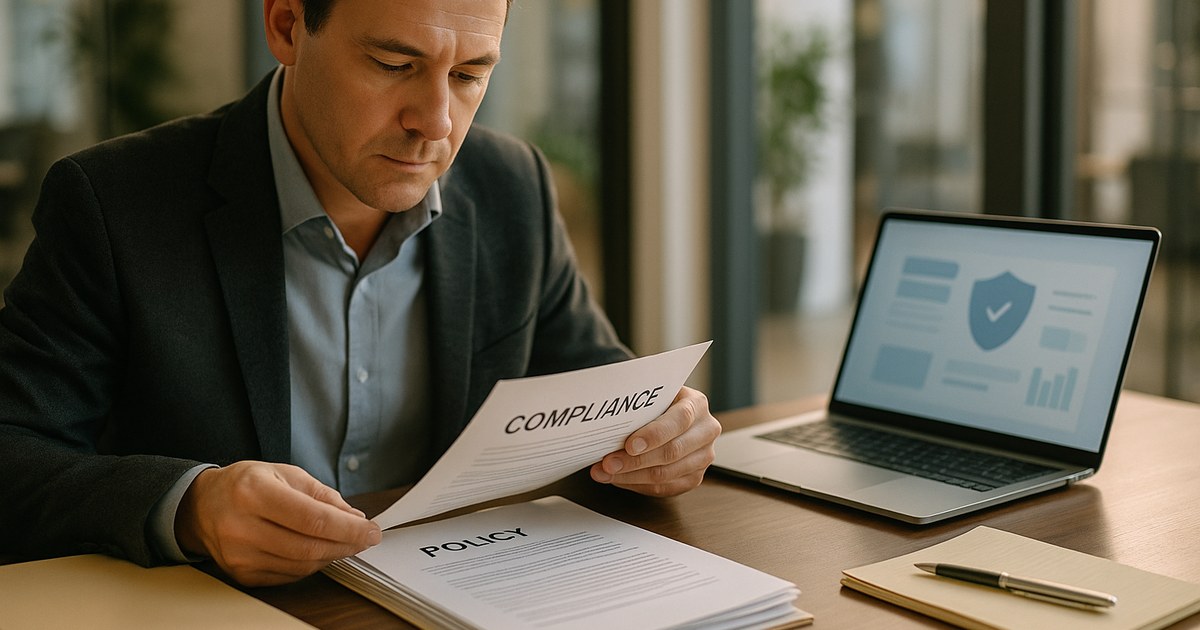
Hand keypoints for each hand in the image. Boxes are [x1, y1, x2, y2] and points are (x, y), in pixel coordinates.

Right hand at [175, 461, 381, 585]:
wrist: (203, 506)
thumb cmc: (246, 485)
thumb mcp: (285, 474)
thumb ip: (322, 495)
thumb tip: (355, 518)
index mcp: (254, 492)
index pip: (312, 518)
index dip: (348, 528)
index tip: (372, 530)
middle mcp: (241, 526)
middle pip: (308, 546)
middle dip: (346, 544)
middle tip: (365, 538)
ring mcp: (239, 555)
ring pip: (301, 565)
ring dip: (331, 555)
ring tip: (343, 542)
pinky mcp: (241, 574)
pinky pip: (289, 575)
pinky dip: (310, 564)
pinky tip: (318, 550)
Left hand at [589, 386, 720, 496]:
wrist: (674, 416)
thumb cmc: (660, 404)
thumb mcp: (655, 395)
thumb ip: (640, 404)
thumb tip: (610, 421)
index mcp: (697, 404)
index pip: (680, 420)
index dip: (654, 434)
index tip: (630, 445)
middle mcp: (706, 431)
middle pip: (672, 452)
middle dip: (635, 461)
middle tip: (608, 463)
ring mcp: (703, 457)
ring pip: (666, 474)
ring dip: (631, 476)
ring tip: (606, 472)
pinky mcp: (695, 477)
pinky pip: (665, 488)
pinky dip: (638, 485)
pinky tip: (620, 479)